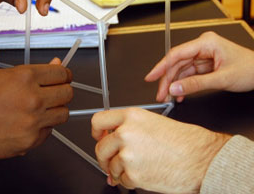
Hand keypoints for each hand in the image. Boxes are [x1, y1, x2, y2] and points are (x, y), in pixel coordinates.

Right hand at [0, 63, 72, 158]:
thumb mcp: (3, 75)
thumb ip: (34, 71)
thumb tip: (56, 64)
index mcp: (25, 78)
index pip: (62, 73)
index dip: (64, 74)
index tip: (63, 77)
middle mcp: (32, 99)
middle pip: (68, 93)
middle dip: (63, 91)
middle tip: (54, 92)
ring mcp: (33, 121)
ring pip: (64, 113)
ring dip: (56, 109)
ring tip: (42, 108)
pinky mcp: (32, 139)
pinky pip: (50, 130)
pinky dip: (44, 126)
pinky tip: (31, 122)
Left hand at [91, 108, 230, 192]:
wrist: (202, 158)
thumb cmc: (184, 141)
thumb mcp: (152, 123)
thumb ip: (129, 128)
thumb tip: (112, 139)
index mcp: (131, 116)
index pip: (98, 121)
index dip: (96, 132)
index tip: (98, 138)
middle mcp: (126, 133)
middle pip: (100, 148)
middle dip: (104, 158)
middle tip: (111, 161)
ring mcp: (128, 154)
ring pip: (110, 166)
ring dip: (119, 171)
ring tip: (136, 168)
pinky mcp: (133, 174)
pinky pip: (122, 181)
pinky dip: (129, 181)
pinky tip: (144, 174)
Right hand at [145, 31, 253, 101]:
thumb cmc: (250, 69)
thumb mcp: (222, 78)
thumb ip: (196, 84)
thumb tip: (175, 88)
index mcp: (206, 43)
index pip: (176, 54)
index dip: (161, 67)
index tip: (151, 77)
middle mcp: (202, 47)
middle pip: (177, 64)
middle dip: (168, 80)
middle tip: (161, 94)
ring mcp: (203, 56)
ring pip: (181, 71)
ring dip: (174, 84)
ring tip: (169, 97)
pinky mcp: (205, 65)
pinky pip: (189, 75)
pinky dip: (184, 85)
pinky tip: (180, 95)